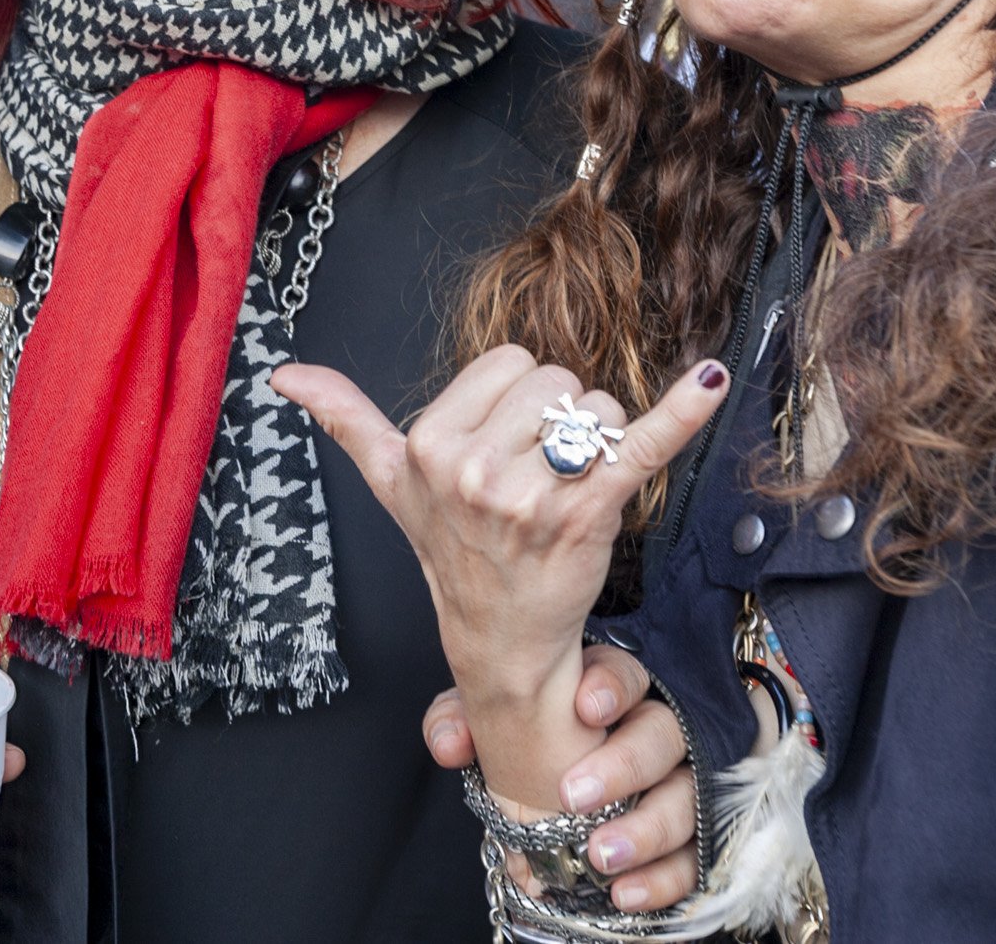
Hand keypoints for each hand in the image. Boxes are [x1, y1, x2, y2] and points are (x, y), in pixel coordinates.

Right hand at [276, 347, 725, 804]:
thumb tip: (283, 374)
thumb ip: (343, 419)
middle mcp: (473, 468)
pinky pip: (641, 444)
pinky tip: (712, 381)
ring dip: (600, 440)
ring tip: (572, 489)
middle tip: (540, 475)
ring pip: (597, 407)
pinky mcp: (590, 511)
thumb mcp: (390, 482)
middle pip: (556, 379)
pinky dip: (683, 412)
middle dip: (561, 417)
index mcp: (428, 444)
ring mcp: (530, 494)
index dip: (518, 400)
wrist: (500, 633)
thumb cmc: (452, 548)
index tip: (504, 448)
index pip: (509, 362)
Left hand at [423, 651, 698, 912]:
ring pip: (686, 798)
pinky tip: (623, 892)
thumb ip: (461, 721)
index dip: (613, 686)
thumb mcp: (488, 724)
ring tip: (599, 855)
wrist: (548, 793)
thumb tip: (451, 743)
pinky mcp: (686, 837)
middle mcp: (652, 732)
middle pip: (663, 735)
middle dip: (624, 766)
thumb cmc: (525, 744)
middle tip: (573, 796)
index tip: (585, 707)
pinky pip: (691, 858)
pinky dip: (663, 879)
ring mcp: (676, 783)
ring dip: (646, 831)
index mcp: (607, 693)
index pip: (626, 673)